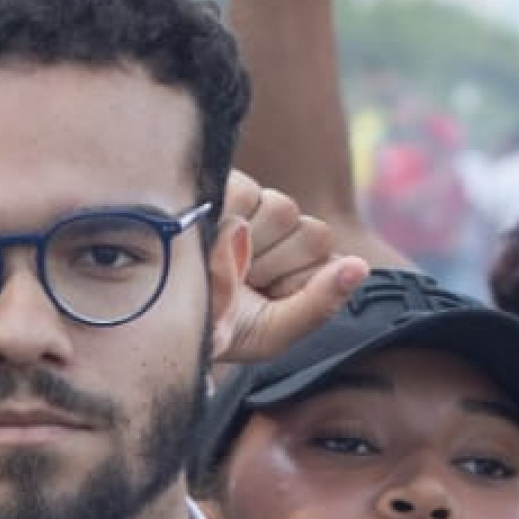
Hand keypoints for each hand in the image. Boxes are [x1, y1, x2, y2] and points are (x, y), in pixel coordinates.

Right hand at [214, 170, 365, 371]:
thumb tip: (360, 265)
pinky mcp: (230, 185)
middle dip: (274, 263)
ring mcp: (259, 206)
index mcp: (305, 267)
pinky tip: (206, 237)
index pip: (328, 255)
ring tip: (221, 263)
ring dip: (249, 243)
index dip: (296, 280)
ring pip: (283, 209)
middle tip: (241, 282)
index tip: (264, 298)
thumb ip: (319, 305)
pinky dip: (224, 219)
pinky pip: (248, 193)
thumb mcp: (270, 333)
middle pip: (312, 231)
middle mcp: (287, 232)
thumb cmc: (218, 327)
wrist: (157, 311)